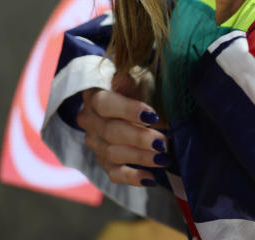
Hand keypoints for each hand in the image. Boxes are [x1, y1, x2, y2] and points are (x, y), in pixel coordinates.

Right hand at [77, 72, 169, 186]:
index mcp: (95, 95)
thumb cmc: (139, 85)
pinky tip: (151, 179)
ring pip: (113, 154)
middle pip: (110, 132)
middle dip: (139, 139)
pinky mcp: (103, 161)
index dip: (128, 110)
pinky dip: (132, 177)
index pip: (105, 104)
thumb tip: (131, 80)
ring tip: (164, 158)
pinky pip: (113, 174)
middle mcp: (90, 120)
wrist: (137, 99)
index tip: (152, 116)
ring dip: (141, 157)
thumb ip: (133, 79)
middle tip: (163, 143)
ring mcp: (95, 142)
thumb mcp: (139, 75)